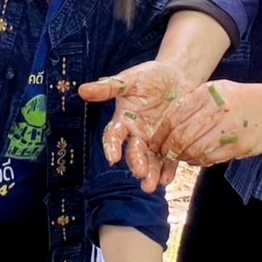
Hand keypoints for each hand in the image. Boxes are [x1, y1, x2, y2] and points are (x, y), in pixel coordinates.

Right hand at [79, 61, 191, 191]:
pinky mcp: (172, 143)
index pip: (114, 136)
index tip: (113, 157)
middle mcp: (137, 135)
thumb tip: (83, 90)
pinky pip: (169, 160)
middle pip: (134, 153)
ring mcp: (155, 141)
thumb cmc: (151, 76)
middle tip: (140, 173)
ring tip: (152, 186)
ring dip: (151, 174)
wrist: (178, 76)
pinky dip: (168, 170)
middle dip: (136, 164)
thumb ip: (109, 87)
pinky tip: (167, 179)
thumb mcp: (130, 79)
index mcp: (124, 121)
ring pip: (151, 161)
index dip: (112, 146)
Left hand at [150, 80, 261, 167]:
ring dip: (183, 156)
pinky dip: (199, 161)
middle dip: (168, 148)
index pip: (175, 117)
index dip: (161, 133)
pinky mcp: (238, 146)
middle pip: (182, 136)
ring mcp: (229, 130)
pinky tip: (196, 158)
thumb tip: (167, 124)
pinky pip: (210, 158)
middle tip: (163, 153)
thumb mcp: (216, 89)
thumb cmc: (241, 98)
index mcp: (209, 94)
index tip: (154, 142)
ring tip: (179, 156)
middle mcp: (218, 110)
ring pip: (194, 150)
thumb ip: (193, 103)